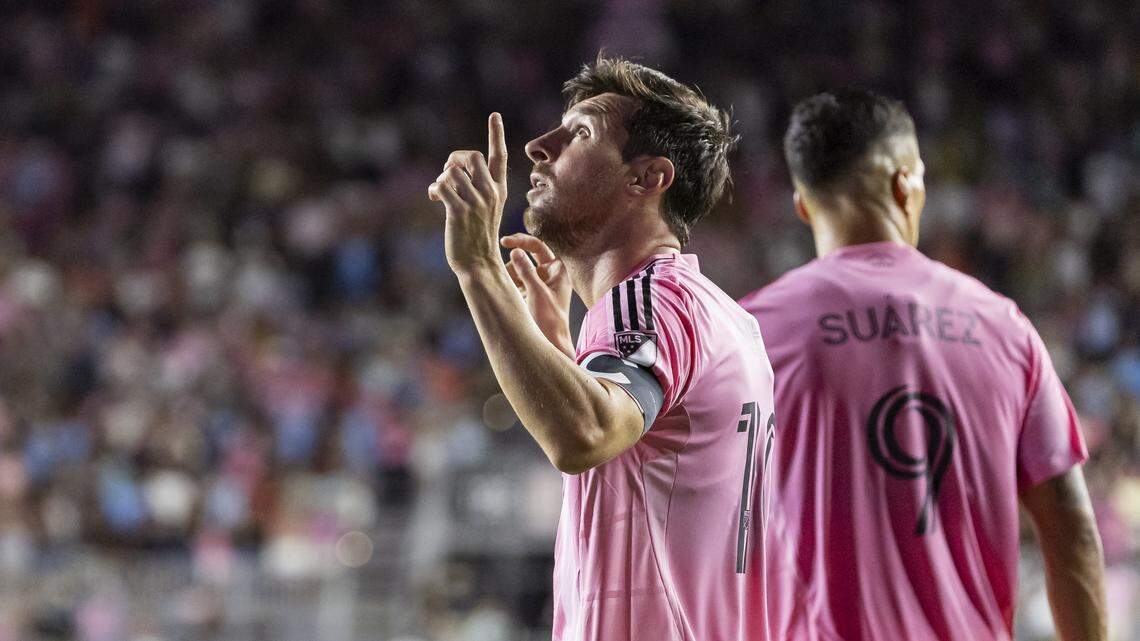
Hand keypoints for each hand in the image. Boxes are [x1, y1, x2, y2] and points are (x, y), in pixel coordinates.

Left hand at [427, 113, 507, 273]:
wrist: (478, 264)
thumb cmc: (477, 238)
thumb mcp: (483, 210)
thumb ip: (475, 190)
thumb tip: (450, 173)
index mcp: (498, 191)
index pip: (499, 157)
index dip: (496, 134)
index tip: (494, 115)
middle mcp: (490, 193)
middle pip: (471, 156)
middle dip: (454, 158)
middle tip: (448, 173)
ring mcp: (476, 202)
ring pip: (452, 172)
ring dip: (441, 179)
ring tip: (440, 193)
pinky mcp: (459, 211)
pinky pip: (442, 185)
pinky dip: (434, 189)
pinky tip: (435, 199)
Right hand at [502, 233, 573, 357]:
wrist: (551, 344)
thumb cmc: (550, 319)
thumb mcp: (537, 292)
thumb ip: (526, 270)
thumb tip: (515, 251)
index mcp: (556, 270)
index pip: (537, 247)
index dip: (521, 241)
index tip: (505, 242)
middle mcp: (547, 274)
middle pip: (525, 258)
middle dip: (513, 263)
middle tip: (497, 263)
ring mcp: (537, 284)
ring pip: (517, 270)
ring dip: (508, 275)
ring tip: (505, 287)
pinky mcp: (528, 295)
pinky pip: (514, 283)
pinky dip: (507, 284)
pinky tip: (503, 291)